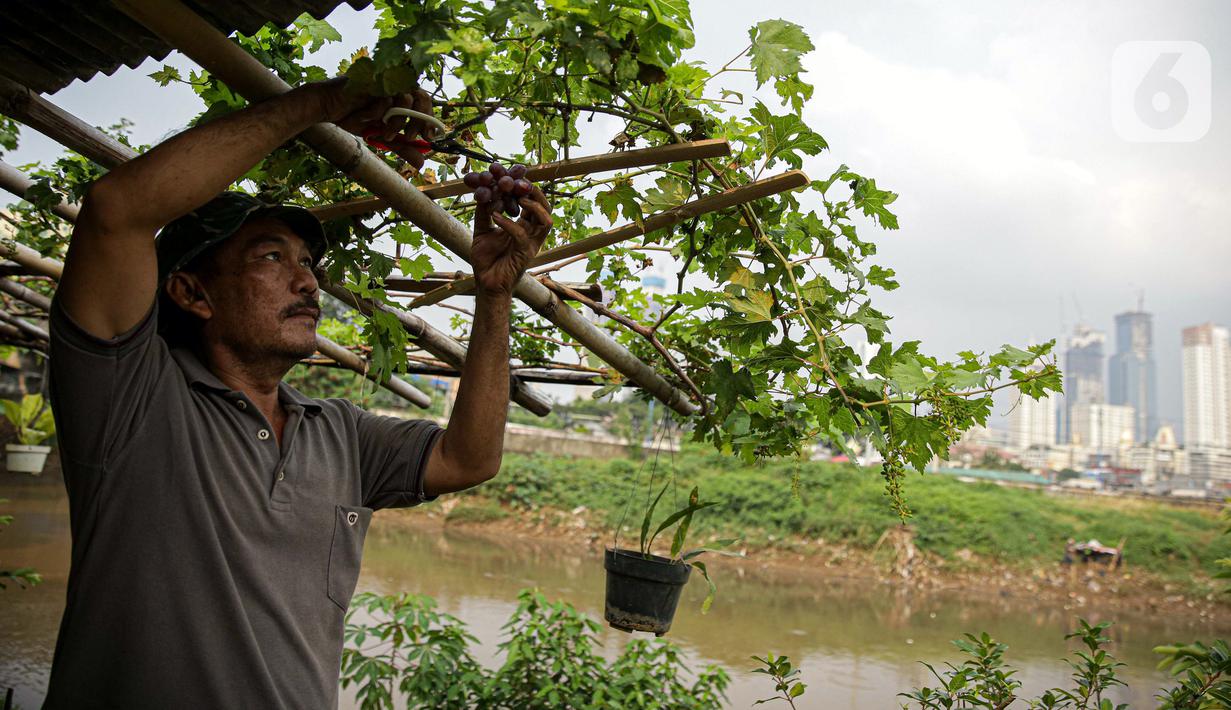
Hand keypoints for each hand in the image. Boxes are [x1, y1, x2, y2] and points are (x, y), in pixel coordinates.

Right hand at [308, 77, 436, 169]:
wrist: (326, 107)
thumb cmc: (353, 116)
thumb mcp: (382, 135)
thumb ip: (402, 146)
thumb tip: (422, 163)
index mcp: (400, 94)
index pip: (426, 101)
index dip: (430, 119)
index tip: (428, 138)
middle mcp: (395, 84)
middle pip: (422, 97)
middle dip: (418, 120)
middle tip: (410, 137)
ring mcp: (385, 80)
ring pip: (405, 99)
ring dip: (397, 121)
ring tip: (385, 134)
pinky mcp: (373, 79)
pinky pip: (384, 98)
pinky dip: (377, 113)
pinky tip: (365, 118)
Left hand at [470, 185, 552, 298]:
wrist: (485, 283)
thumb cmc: (486, 259)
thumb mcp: (482, 229)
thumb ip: (483, 211)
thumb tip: (483, 190)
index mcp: (524, 225)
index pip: (531, 201)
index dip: (522, 186)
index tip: (507, 173)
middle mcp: (532, 233)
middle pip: (544, 207)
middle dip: (534, 191)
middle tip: (518, 181)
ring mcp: (531, 243)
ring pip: (545, 220)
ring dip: (533, 206)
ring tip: (516, 197)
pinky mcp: (526, 254)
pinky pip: (522, 234)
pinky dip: (508, 223)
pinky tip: (494, 216)